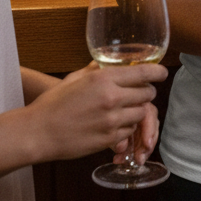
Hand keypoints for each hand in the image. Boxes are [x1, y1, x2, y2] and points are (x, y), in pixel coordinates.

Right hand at [26, 60, 166, 162]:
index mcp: (104, 79)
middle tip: (139, 91)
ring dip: (137, 110)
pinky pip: (129, 130)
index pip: (143, 72)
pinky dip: (127, 126)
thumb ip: (95, 69)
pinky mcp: (109, 138)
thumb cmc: (53, 103)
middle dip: (146, 91)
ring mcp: (112, 120)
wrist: (38, 132)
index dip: (158, 72)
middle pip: (147, 93)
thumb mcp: (75, 78)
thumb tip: (106, 62)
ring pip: (141, 113)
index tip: (162, 72)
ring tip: (125, 108)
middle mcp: (112, 98)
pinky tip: (115, 123)